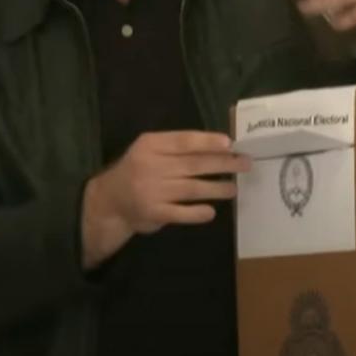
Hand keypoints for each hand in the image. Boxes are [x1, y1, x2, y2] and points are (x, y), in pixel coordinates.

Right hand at [80, 131, 250, 269]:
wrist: (111, 201)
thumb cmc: (138, 170)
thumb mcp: (149, 150)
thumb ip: (176, 147)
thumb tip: (218, 145)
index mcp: (150, 145)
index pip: (184, 141)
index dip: (207, 142)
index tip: (229, 143)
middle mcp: (151, 166)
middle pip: (193, 164)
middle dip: (222, 164)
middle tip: (245, 164)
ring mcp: (152, 191)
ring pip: (192, 189)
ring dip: (216, 188)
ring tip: (233, 188)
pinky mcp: (154, 213)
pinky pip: (182, 213)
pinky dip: (198, 213)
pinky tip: (211, 212)